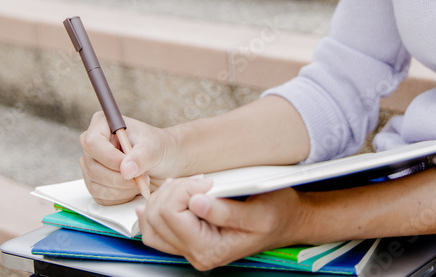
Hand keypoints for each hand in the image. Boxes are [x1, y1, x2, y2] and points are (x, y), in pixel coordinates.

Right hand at [78, 112, 180, 204]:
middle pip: (93, 168)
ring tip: (141, 181)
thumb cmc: (158, 147)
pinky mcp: (95, 184)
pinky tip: (133, 188)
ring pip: (96, 185)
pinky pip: (101, 197)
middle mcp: (92, 145)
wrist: (164, 161)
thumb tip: (126, 170)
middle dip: (120, 178)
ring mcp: (91, 165)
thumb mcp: (154, 147)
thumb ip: (141, 156)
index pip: (92, 143)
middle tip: (143, 176)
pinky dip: (120, 197)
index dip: (110, 158)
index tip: (130, 166)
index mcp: (102, 124)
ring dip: (122, 189)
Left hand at [136, 177, 302, 270]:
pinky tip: (169, 195)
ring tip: (187, 185)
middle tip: (200, 181)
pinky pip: (155, 229)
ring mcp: (189, 250)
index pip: (171, 214)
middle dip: (174, 190)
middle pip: (156, 217)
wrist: (284, 222)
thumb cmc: (276, 215)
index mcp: (210, 250)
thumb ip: (226, 212)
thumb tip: (196, 204)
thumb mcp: (259, 211)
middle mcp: (196, 254)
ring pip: (150, 223)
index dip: (184, 189)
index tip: (208, 181)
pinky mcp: (186, 241)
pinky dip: (156, 209)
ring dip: (164, 197)